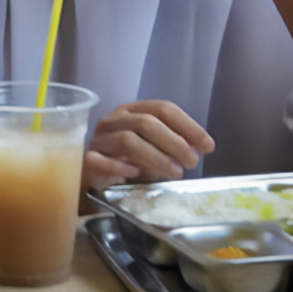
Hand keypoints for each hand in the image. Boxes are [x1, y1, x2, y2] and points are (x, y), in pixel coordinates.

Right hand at [84, 100, 215, 189]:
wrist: (92, 183)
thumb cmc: (126, 164)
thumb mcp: (153, 151)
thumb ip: (171, 147)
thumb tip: (198, 150)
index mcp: (132, 112)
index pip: (162, 108)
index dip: (188, 125)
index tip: (207, 146)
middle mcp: (113, 121)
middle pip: (146, 122)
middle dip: (175, 142)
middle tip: (192, 161)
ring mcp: (98, 140)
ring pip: (128, 141)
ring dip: (156, 157)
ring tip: (175, 173)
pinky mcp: (85, 161)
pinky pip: (100, 161)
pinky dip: (120, 167)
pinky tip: (135, 173)